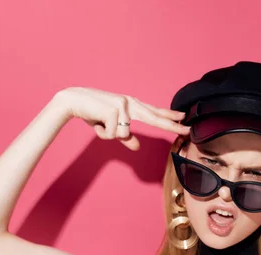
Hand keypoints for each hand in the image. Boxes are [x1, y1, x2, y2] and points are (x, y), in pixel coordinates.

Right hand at [54, 87, 189, 150]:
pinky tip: (95, 122)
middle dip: (171, 124)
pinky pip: (112, 134)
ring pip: (123, 134)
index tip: (184, 118)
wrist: (73, 100)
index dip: (169, 116)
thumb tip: (137, 147)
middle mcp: (130, 103)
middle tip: (187, 130)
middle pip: (154, 117)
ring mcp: (123, 105)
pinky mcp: (114, 110)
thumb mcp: (111, 126)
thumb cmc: (93, 112)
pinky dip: (101, 133)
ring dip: (107, 134)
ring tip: (98, 124)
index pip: (154, 112)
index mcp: (131, 105)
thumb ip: (126, 137)